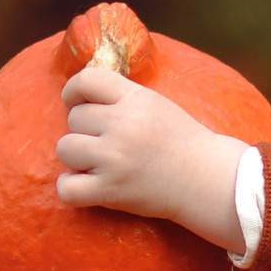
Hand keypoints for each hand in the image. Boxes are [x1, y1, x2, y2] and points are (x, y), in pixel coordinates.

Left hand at [56, 67, 244, 252]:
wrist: (206, 181)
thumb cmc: (180, 142)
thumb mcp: (155, 103)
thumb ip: (121, 95)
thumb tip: (78, 93)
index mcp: (136, 99)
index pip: (86, 79)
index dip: (74, 91)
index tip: (78, 104)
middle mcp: (124, 125)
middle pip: (74, 118)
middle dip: (85, 130)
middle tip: (105, 142)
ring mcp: (115, 159)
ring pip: (65, 148)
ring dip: (76, 157)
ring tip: (97, 163)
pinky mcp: (111, 191)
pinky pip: (66, 188)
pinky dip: (70, 187)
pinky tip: (84, 185)